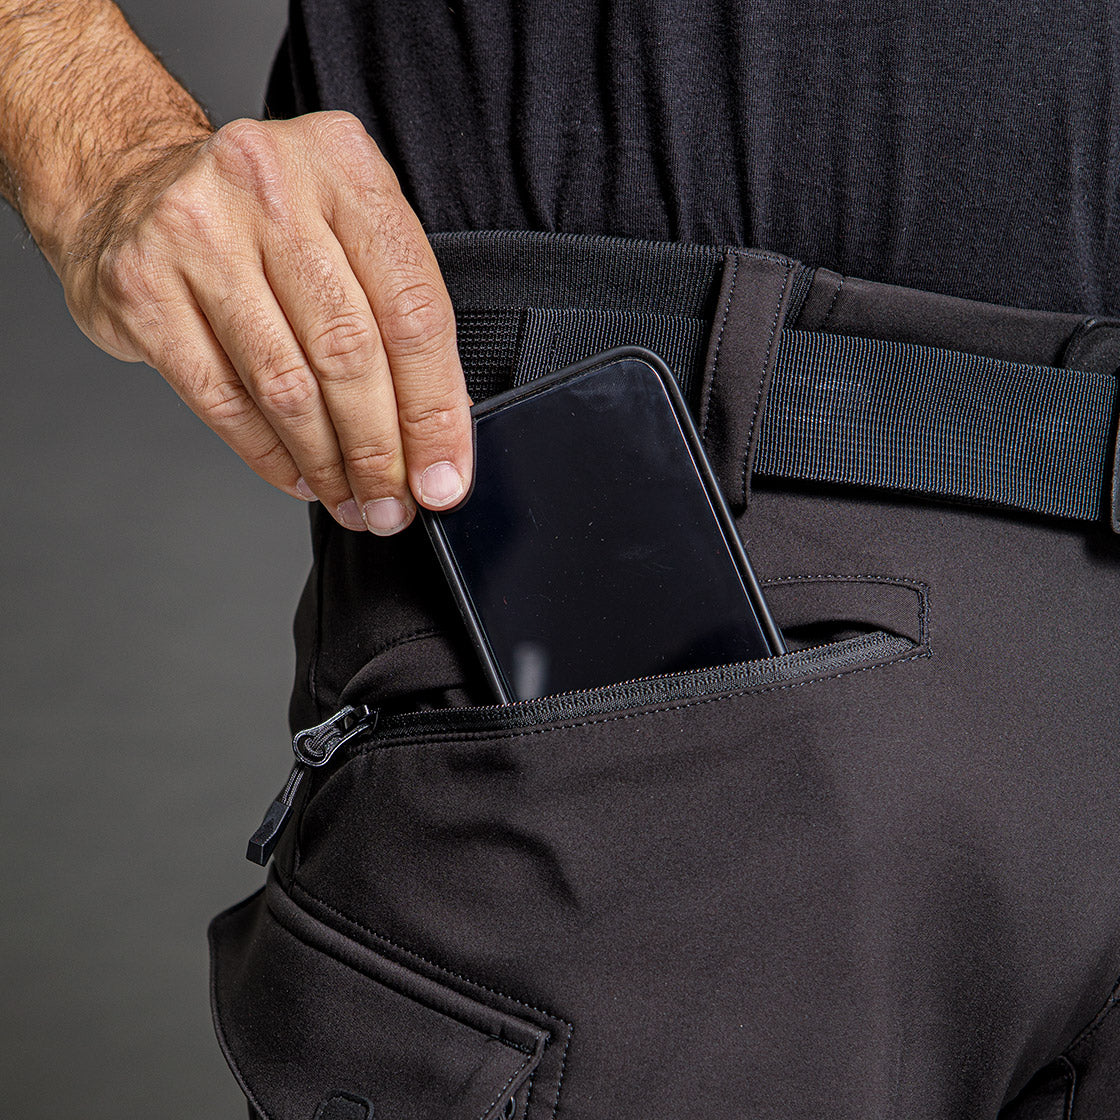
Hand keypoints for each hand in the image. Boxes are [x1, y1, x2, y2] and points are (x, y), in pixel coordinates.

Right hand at [58, 111, 471, 533]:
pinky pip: (222, 397)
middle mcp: (270, 186)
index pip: (414, 310)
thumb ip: (393, 310)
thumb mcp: (341, 228)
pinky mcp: (141, 287)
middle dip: (382, 449)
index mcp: (343, 166)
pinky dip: (268, 453)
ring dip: (328, 462)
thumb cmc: (257, 221)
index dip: (436, 410)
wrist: (125, 187)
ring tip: (352, 500)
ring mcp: (196, 232)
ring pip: (287, 383)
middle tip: (395, 503)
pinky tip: (298, 476)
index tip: (445, 476)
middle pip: (351, 351)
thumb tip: (438, 430)